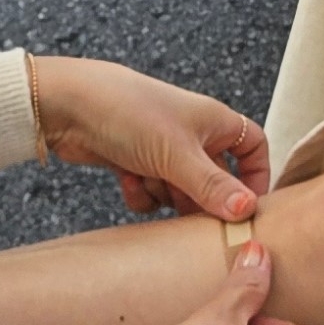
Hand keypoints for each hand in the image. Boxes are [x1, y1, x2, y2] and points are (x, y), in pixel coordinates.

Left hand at [33, 55, 269, 221]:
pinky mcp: (134, 161)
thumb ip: (213, 187)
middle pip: (215, 179)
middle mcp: (191, 134)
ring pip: (180, 190)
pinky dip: (142, 193)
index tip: (249, 207)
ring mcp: (162, 148)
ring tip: (149, 184)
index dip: (256, 176)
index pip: (254, 147)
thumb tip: (248, 212)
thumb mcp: (177, 155)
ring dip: (166, 197)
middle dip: (200, 199)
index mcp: (213, 121)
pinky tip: (127, 182)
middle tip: (192, 219)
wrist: (67, 105)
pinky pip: (152, 192)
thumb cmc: (129, 113)